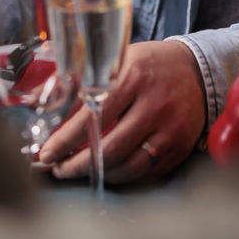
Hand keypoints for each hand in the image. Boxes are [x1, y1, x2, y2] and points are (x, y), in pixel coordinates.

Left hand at [38, 40, 205, 183]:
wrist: (196, 69)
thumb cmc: (148, 65)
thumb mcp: (115, 61)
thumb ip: (80, 81)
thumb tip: (42, 103)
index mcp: (133, 76)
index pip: (91, 117)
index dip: (64, 140)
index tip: (46, 153)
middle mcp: (154, 103)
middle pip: (109, 148)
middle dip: (76, 165)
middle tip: (57, 168)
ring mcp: (170, 128)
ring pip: (128, 166)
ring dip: (97, 176)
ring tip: (77, 172)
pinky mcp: (180, 146)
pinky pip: (146, 173)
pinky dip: (122, 177)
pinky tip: (106, 172)